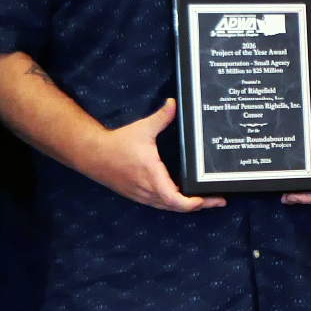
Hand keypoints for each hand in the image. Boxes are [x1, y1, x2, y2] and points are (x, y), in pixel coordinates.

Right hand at [84, 98, 224, 212]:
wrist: (93, 155)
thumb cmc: (117, 144)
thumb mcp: (142, 129)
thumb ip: (161, 118)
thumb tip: (173, 103)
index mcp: (152, 176)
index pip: (175, 199)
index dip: (193, 203)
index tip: (207, 199)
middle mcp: (148, 190)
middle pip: (177, 207)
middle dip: (199, 205)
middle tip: (218, 200)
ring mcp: (142, 195)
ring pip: (168, 207)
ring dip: (186, 206)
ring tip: (205, 201)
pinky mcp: (138, 195)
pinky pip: (159, 204)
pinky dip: (173, 204)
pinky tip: (183, 198)